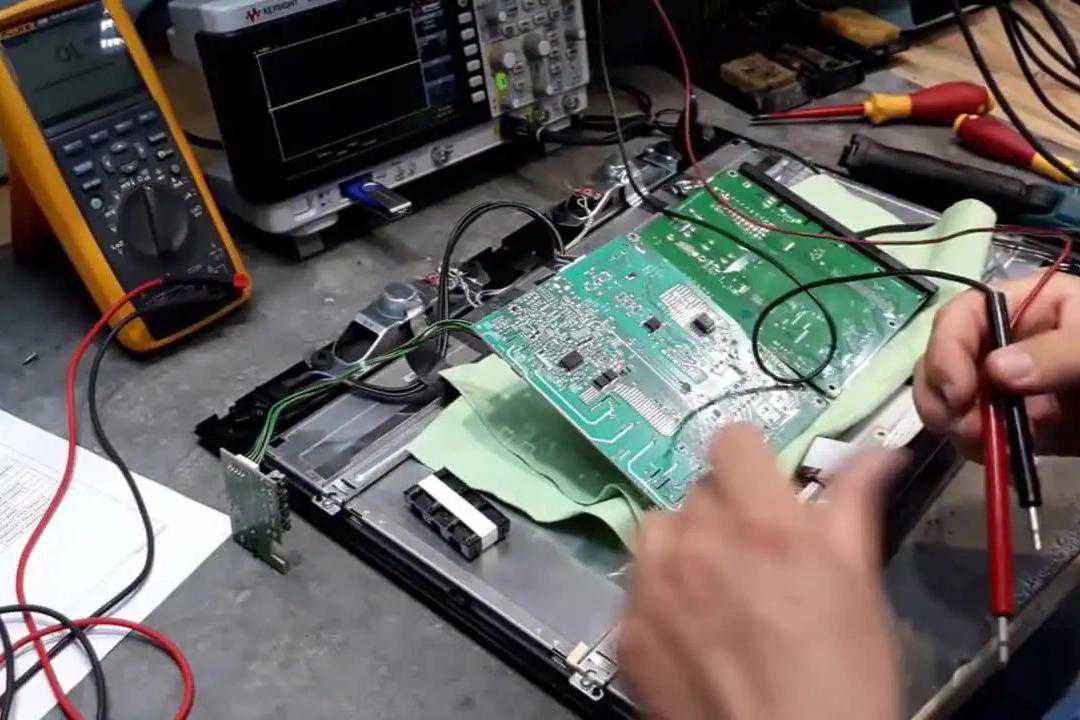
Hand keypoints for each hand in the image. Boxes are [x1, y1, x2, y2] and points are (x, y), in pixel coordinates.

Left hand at [619, 425, 902, 719]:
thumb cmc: (844, 683)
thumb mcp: (860, 590)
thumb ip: (854, 509)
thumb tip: (876, 453)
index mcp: (765, 528)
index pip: (732, 442)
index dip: (751, 460)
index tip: (764, 487)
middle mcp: (699, 546)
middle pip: (699, 492)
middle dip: (727, 514)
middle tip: (755, 559)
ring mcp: (653, 589)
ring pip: (658, 530)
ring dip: (684, 546)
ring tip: (716, 591)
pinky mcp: (627, 631)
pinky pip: (636, 585)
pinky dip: (660, 597)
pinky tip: (693, 633)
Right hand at [914, 273, 1079, 457]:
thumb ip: (1059, 353)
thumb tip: (996, 372)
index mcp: (1029, 306)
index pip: (964, 316)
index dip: (947, 350)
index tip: (961, 392)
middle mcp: (1008, 343)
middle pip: (943, 359)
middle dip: (944, 395)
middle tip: (969, 428)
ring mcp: (1011, 387)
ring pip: (950, 401)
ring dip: (956, 427)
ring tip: (989, 447)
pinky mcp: (1020, 425)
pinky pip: (977, 435)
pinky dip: (980, 451)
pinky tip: (1005, 460)